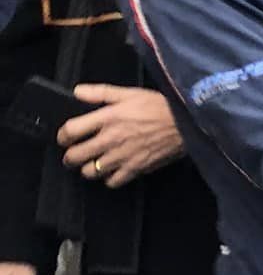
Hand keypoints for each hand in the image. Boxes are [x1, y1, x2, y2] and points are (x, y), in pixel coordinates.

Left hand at [57, 84, 182, 186]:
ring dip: (88, 168)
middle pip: (75, 156)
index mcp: (108, 118)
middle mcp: (111, 139)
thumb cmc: (161, 106)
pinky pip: (113, 182)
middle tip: (74, 154)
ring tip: (93, 163)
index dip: (63, 136)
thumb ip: (101, 92)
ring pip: (90, 171)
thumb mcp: (131, 93)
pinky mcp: (136, 168)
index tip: (66, 137)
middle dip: (70, 156)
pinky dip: (109, 179)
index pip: (71, 131)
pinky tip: (113, 171)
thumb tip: (77, 92)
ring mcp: (123, 156)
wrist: (188, 123)